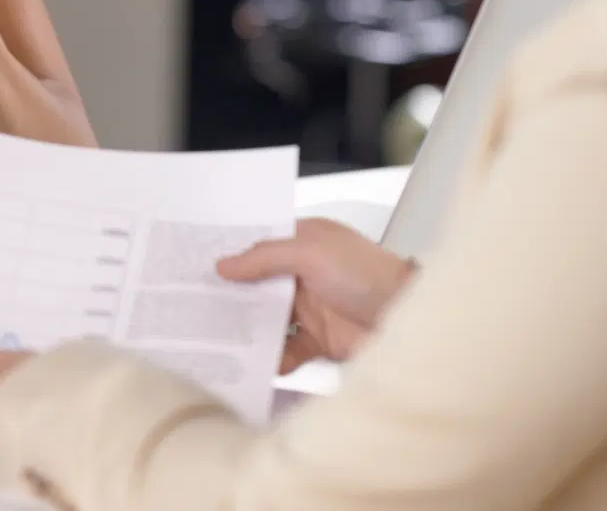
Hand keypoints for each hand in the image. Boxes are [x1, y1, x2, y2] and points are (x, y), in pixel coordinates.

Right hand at [217, 218, 417, 371]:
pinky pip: (287, 350)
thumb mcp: (311, 252)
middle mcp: (304, 274)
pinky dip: (273, 358)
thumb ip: (265, 257)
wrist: (412, 321)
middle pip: (258, 284)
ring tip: (215, 336)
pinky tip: (258, 364)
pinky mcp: (320, 341)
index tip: (197, 259)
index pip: (259, 244)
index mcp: (304, 242)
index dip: (232, 251)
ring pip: (269, 319)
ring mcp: (311, 308)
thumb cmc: (368, 275)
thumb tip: (224, 264)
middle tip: (194, 301)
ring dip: (248, 328)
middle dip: (231, 293)